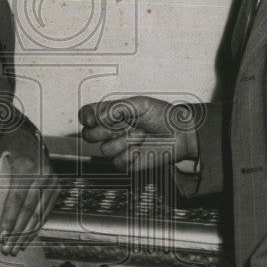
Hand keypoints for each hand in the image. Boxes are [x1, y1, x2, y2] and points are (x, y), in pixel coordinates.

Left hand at [0, 131, 58, 255]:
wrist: (28, 135)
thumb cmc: (7, 148)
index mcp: (26, 166)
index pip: (16, 199)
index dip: (9, 219)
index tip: (1, 236)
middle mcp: (42, 173)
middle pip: (28, 210)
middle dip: (17, 232)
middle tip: (7, 248)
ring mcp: (52, 180)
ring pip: (38, 214)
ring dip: (27, 233)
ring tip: (16, 248)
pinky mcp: (56, 186)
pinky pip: (46, 211)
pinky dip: (36, 226)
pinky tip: (28, 237)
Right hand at [79, 96, 197, 169]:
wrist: (179, 134)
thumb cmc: (162, 116)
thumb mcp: (141, 104)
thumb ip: (119, 107)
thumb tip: (101, 116)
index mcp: (111, 113)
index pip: (87, 114)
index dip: (86, 117)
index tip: (94, 119)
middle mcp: (111, 131)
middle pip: (88, 135)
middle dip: (105, 131)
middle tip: (124, 125)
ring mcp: (118, 147)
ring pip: (104, 149)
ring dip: (124, 141)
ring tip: (141, 134)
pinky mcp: (126, 162)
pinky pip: (118, 162)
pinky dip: (130, 155)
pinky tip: (141, 149)